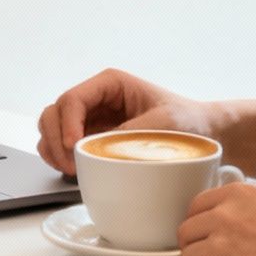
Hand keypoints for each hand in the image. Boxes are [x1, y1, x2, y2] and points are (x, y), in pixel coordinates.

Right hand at [36, 69, 215, 176]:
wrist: (204, 134)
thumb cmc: (188, 122)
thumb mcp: (163, 125)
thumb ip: (129, 135)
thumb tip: (98, 152)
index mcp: (110, 84)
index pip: (72, 100)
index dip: (67, 125)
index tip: (75, 148)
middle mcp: (95, 100)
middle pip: (53, 113)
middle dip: (55, 140)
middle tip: (71, 165)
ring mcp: (91, 120)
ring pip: (51, 129)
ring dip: (53, 150)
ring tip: (71, 170)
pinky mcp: (92, 140)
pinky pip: (61, 147)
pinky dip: (59, 158)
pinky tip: (73, 171)